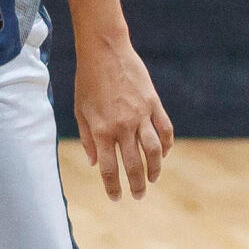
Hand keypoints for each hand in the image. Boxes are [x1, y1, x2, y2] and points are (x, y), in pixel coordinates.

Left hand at [74, 37, 173, 200]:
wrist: (104, 51)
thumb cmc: (88, 81)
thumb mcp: (80, 110)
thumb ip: (88, 138)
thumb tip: (94, 163)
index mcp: (102, 130)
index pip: (108, 168)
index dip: (113, 186)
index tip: (116, 198)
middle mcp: (123, 126)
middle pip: (134, 164)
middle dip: (137, 185)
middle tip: (138, 196)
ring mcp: (141, 114)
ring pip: (154, 150)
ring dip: (155, 169)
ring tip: (152, 179)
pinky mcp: (153, 103)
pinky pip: (165, 129)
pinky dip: (167, 145)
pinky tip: (164, 154)